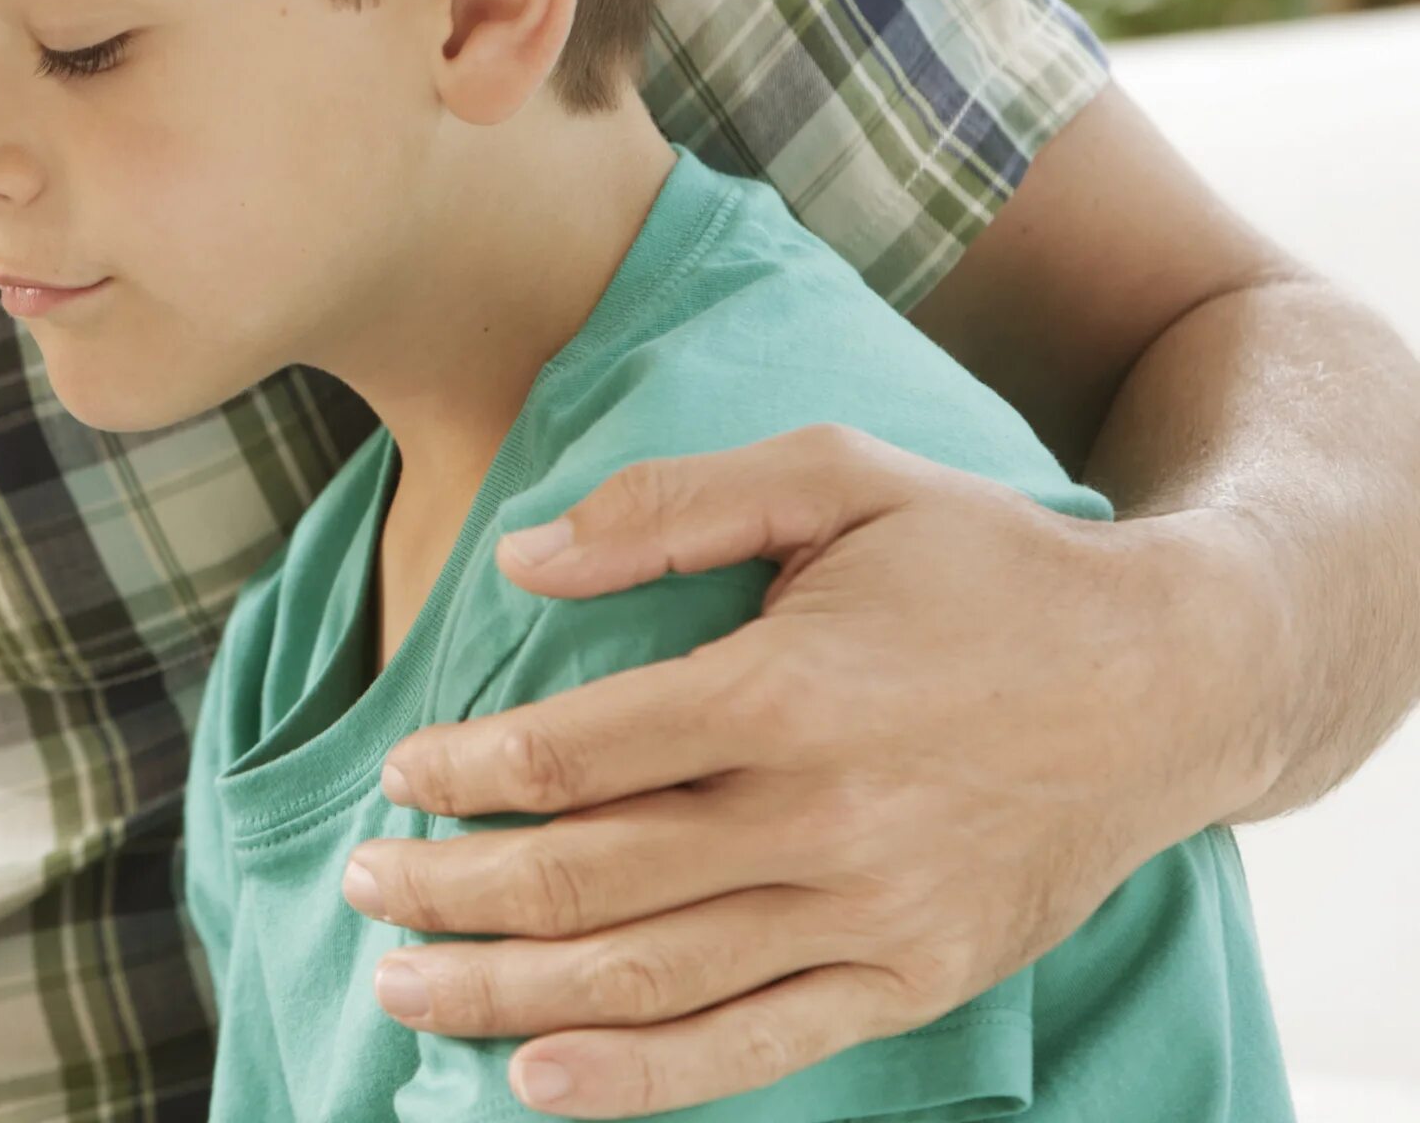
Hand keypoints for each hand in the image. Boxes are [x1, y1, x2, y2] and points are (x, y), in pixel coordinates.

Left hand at [341, 425, 1284, 1118]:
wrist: (1175, 679)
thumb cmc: (987, 563)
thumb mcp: (840, 476)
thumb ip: (674, 505)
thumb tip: (521, 556)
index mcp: (790, 691)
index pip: (576, 753)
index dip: (465, 768)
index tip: (400, 772)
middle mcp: (822, 821)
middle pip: (588, 876)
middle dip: (452, 887)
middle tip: (364, 880)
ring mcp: (869, 919)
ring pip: (647, 976)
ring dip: (503, 989)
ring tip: (399, 983)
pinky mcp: (910, 982)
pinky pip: (750, 1048)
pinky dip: (635, 1076)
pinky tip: (534, 1077)